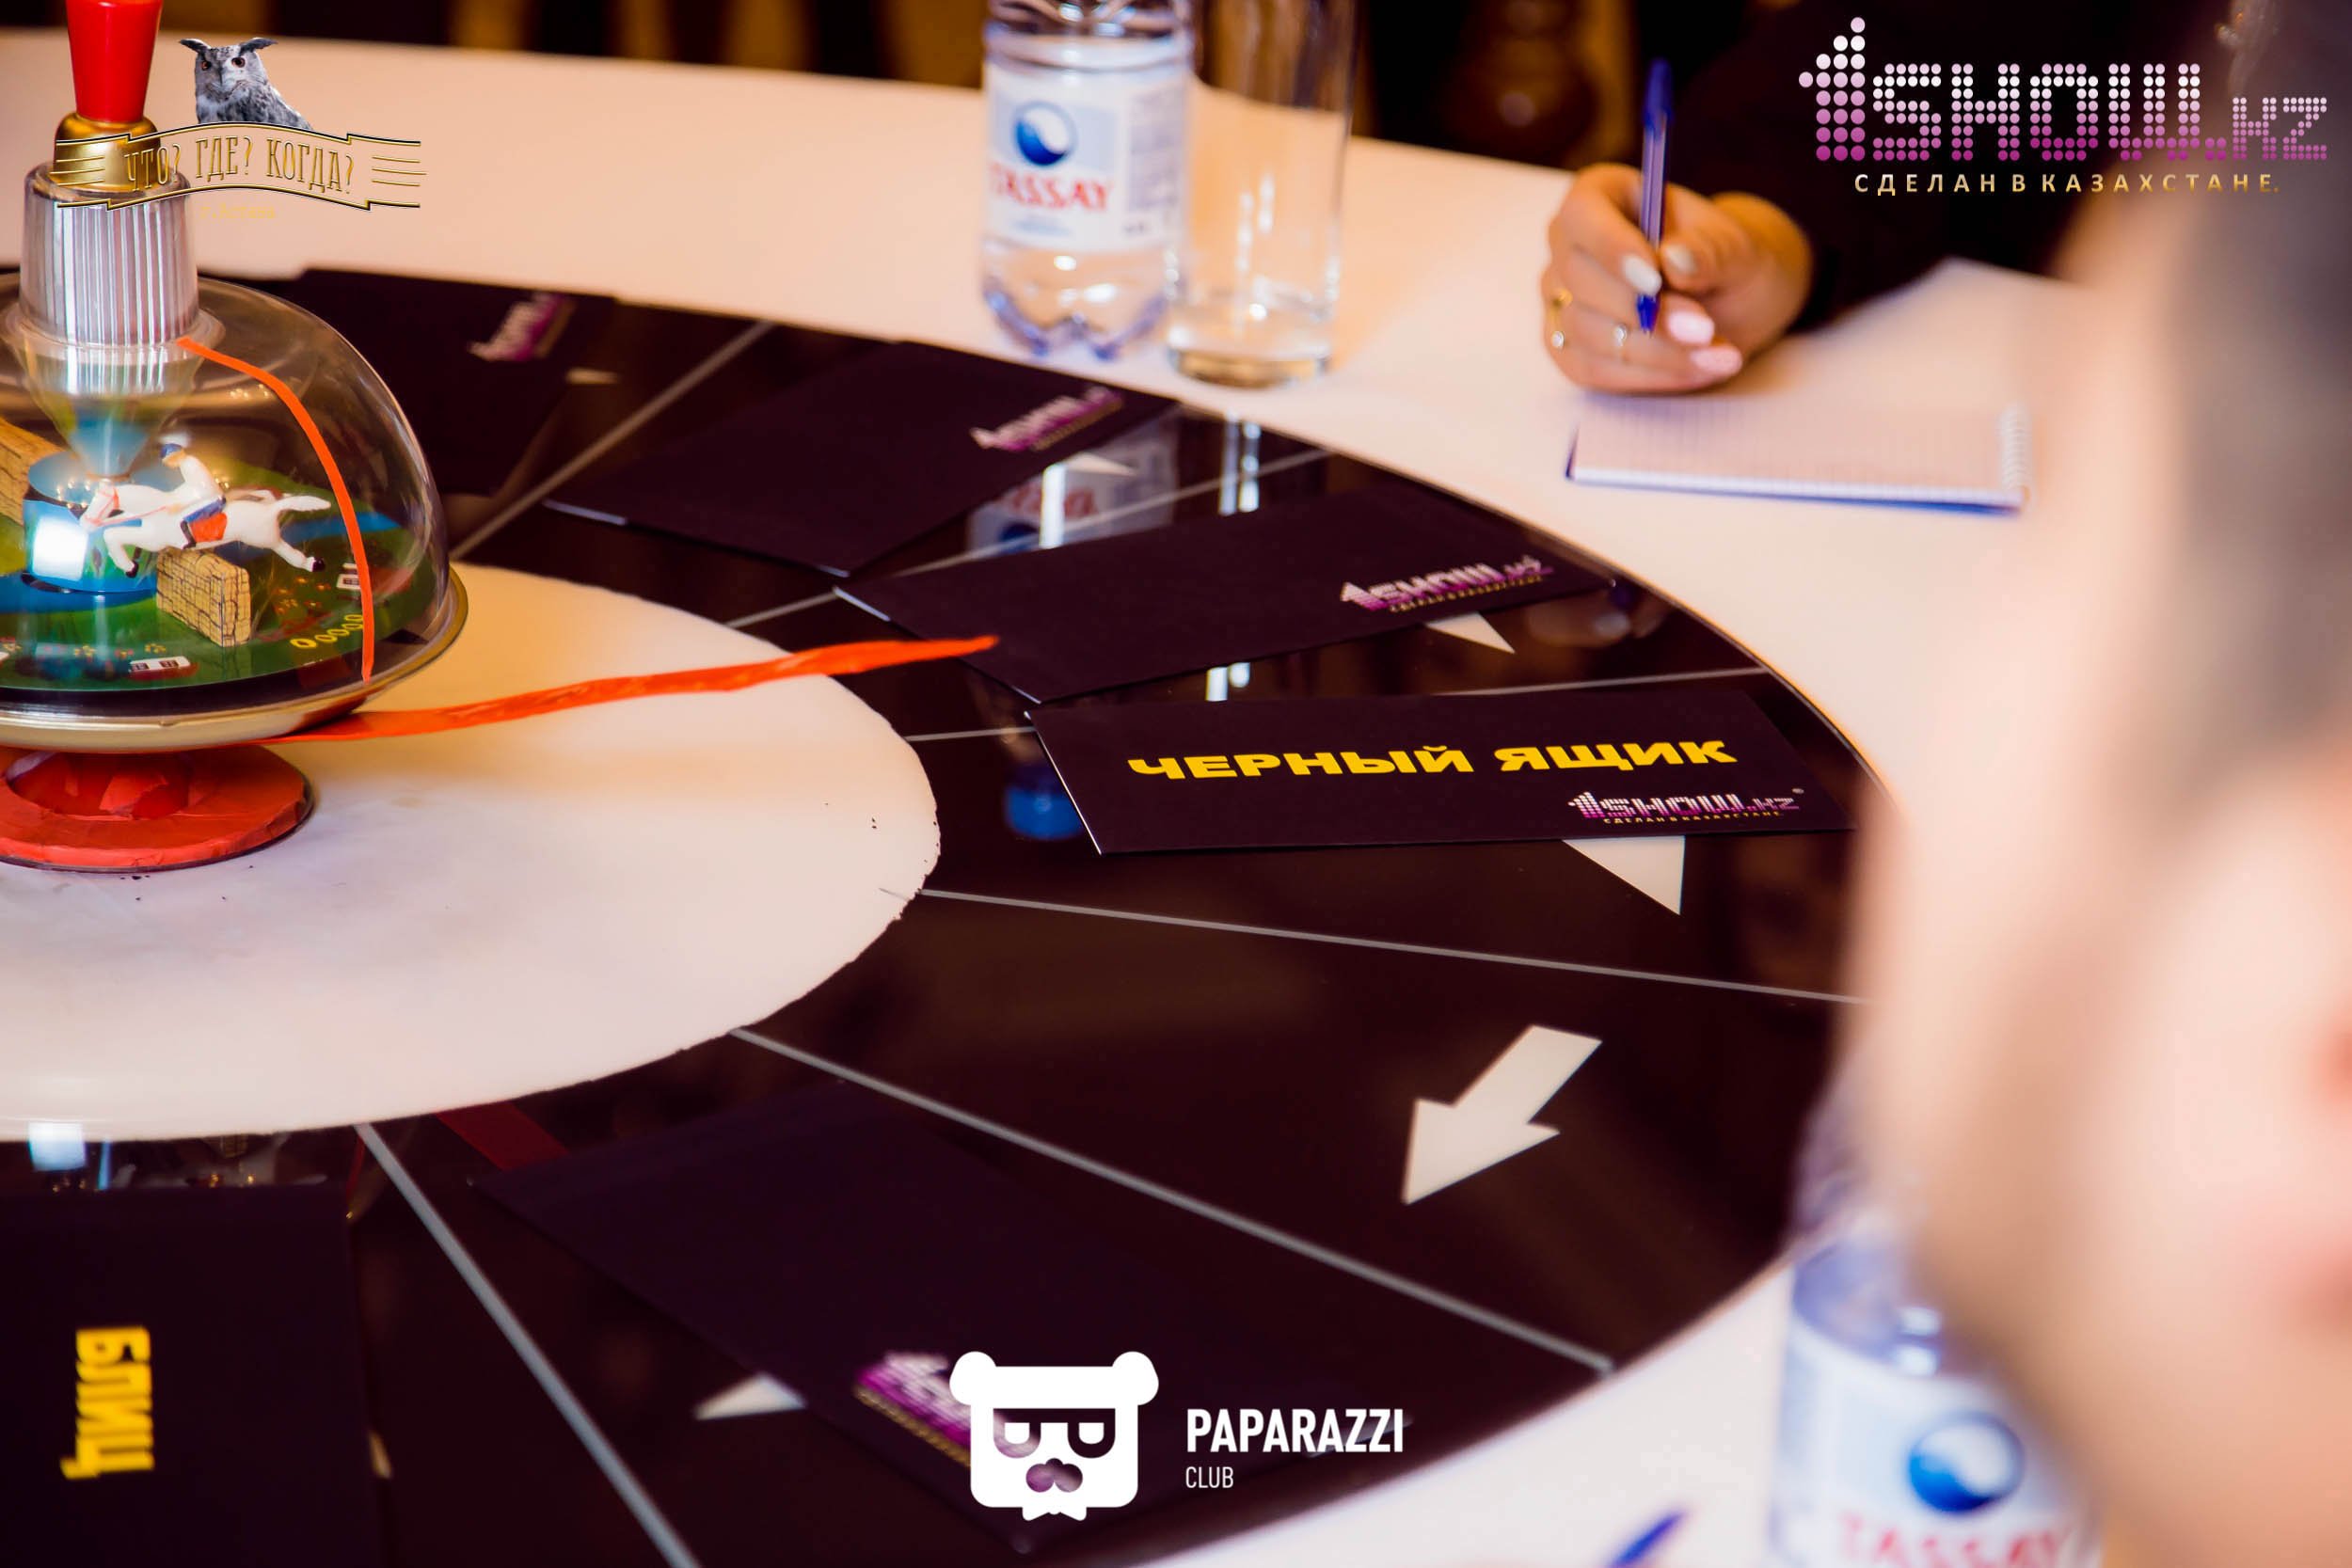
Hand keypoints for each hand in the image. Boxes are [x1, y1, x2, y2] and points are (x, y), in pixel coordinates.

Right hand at [1541, 164, 1812, 393]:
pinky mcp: (1569, 349)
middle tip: (1704, 329)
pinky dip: (1650, 376)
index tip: (1655, 279)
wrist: (1731, 300)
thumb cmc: (1726, 261)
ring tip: (1719, 354)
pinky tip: (1699, 368)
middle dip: (1644, 312)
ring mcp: (1563, 300)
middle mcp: (1570, 246)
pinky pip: (1595, 370)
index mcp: (1603, 196)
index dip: (1611, 246)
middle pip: (1579, 279)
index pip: (1582, 214)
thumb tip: (1674, 260)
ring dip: (1657, 351)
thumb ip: (1710, 250)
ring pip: (1587, 331)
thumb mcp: (1736, 248)